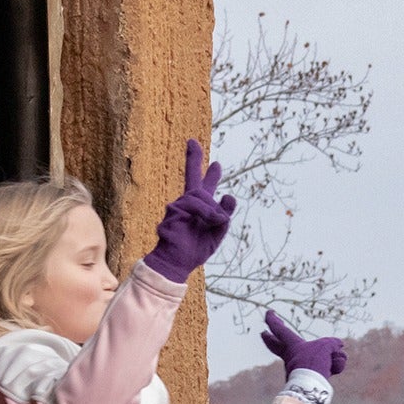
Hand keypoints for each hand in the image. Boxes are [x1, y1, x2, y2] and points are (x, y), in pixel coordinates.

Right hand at [141, 139, 234, 282]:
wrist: (178, 262)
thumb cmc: (196, 249)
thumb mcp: (218, 232)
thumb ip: (224, 214)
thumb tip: (229, 194)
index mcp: (200, 208)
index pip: (204, 186)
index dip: (209, 173)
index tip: (215, 163)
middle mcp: (188, 202)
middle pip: (193, 176)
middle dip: (193, 158)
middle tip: (192, 141)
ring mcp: (180, 205)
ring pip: (201, 196)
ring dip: (211, 210)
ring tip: (216, 222)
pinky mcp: (174, 209)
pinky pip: (196, 205)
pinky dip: (206, 213)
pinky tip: (211, 221)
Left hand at [260, 310, 347, 377]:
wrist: (312, 385)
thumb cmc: (314, 362)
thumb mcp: (327, 346)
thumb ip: (333, 344)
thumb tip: (339, 346)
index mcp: (292, 345)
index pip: (279, 329)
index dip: (273, 320)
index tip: (269, 312)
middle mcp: (291, 356)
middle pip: (277, 345)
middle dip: (270, 339)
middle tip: (263, 333)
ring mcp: (298, 368)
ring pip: (323, 357)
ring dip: (334, 360)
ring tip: (333, 364)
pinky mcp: (308, 378)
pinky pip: (328, 368)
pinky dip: (336, 367)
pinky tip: (335, 370)